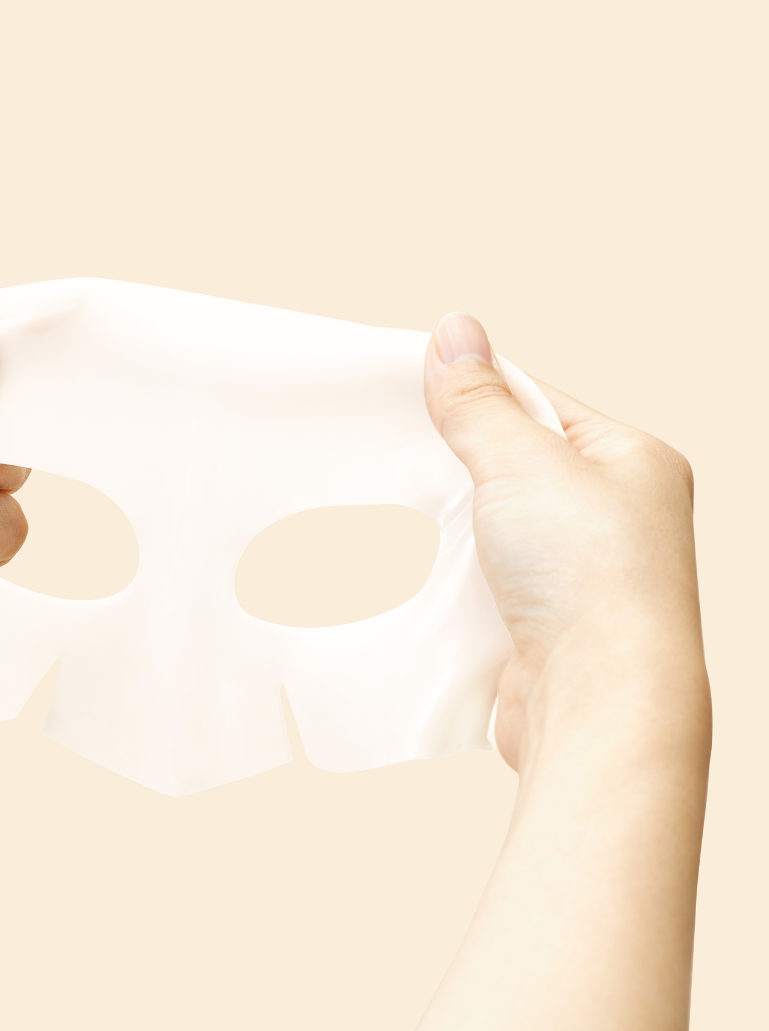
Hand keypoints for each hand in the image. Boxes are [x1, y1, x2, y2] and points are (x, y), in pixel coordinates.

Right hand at [405, 313, 710, 1030]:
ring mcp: (580, 571)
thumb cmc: (587, 577)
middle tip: (398, 444)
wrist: (597, 701)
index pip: (539, 403)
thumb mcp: (523, 464)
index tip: (412, 389)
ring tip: (409, 502)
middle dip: (458, 457)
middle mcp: (615, 513)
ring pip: (497, 521)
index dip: (475, 392)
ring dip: (455, 517)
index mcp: (631, 461)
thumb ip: (479, 402)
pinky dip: (455, 565)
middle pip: (515, 462)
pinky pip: (489, 573)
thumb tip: (453, 329)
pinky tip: (426, 559)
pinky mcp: (544, 618)